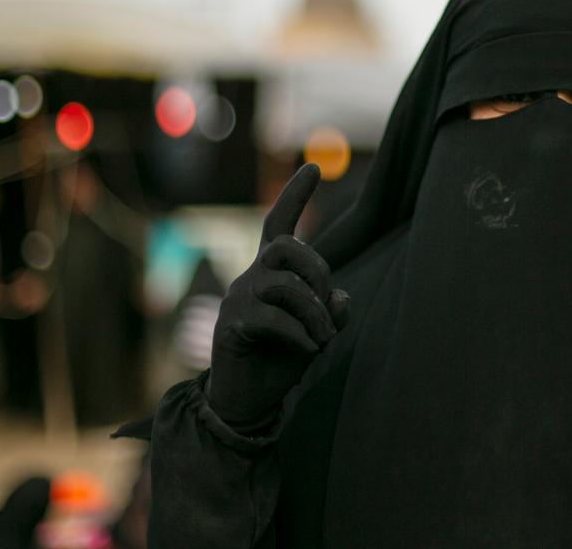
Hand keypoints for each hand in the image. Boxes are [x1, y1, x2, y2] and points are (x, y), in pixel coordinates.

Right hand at [206, 163, 348, 430]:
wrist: (246, 402)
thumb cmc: (280, 362)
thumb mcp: (316, 334)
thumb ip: (330, 312)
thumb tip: (341, 295)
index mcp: (271, 275)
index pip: (279, 226)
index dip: (294, 196)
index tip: (314, 168)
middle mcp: (251, 279)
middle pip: (285, 247)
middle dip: (316, 270)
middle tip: (326, 308)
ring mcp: (237, 300)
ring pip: (284, 285)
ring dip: (314, 314)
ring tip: (321, 341)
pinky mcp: (231, 325)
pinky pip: (273, 319)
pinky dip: (299, 336)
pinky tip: (307, 350)